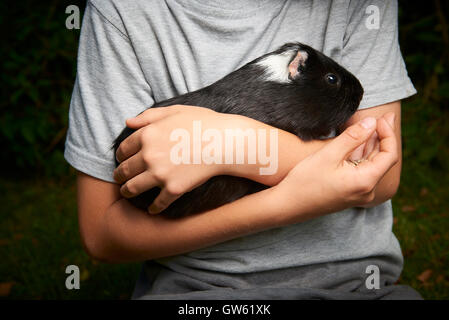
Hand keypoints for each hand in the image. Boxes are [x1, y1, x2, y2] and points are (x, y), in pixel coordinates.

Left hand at [113, 105, 242, 213]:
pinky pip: (157, 203)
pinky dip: (153, 208)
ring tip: (127, 193)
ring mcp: (160, 174)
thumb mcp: (175, 111)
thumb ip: (149, 116)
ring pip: (132, 188)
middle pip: (124, 170)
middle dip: (119, 175)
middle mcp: (149, 156)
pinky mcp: (174, 189)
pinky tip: (152, 210)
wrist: (225, 142)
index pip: (122, 149)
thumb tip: (128, 122)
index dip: (120, 156)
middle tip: (119, 178)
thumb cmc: (203, 123)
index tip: (121, 160)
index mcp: (147, 135)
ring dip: (127, 192)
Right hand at [272, 113, 396, 221]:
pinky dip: (362, 155)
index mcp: (365, 182)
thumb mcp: (328, 154)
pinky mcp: (349, 193)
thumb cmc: (305, 181)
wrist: (288, 205)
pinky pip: (362, 171)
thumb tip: (372, 122)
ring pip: (372, 165)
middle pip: (383, 160)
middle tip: (385, 115)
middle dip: (383, 136)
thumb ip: (353, 137)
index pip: (390, 155)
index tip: (380, 118)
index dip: (388, 134)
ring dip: (372, 145)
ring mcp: (358, 194)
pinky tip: (360, 142)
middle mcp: (367, 191)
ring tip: (374, 124)